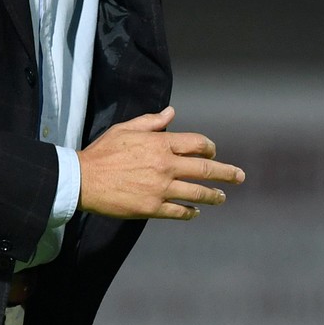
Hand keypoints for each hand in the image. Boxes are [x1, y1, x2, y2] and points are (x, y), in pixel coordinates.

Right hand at [77, 107, 244, 220]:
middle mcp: (166, 165)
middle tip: (240, 177)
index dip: (210, 148)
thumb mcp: (127, 129)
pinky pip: (179, 211)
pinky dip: (190, 211)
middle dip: (227, 173)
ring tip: (222, 197)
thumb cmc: (103, 151)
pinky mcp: (152, 208)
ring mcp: (161, 188)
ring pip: (197, 193)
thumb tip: (171, 113)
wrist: (83, 179)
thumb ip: (152, 122)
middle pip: (205, 170)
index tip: (214, 153)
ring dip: (213, 196)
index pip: (197, 144)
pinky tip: (194, 212)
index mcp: (161, 143)